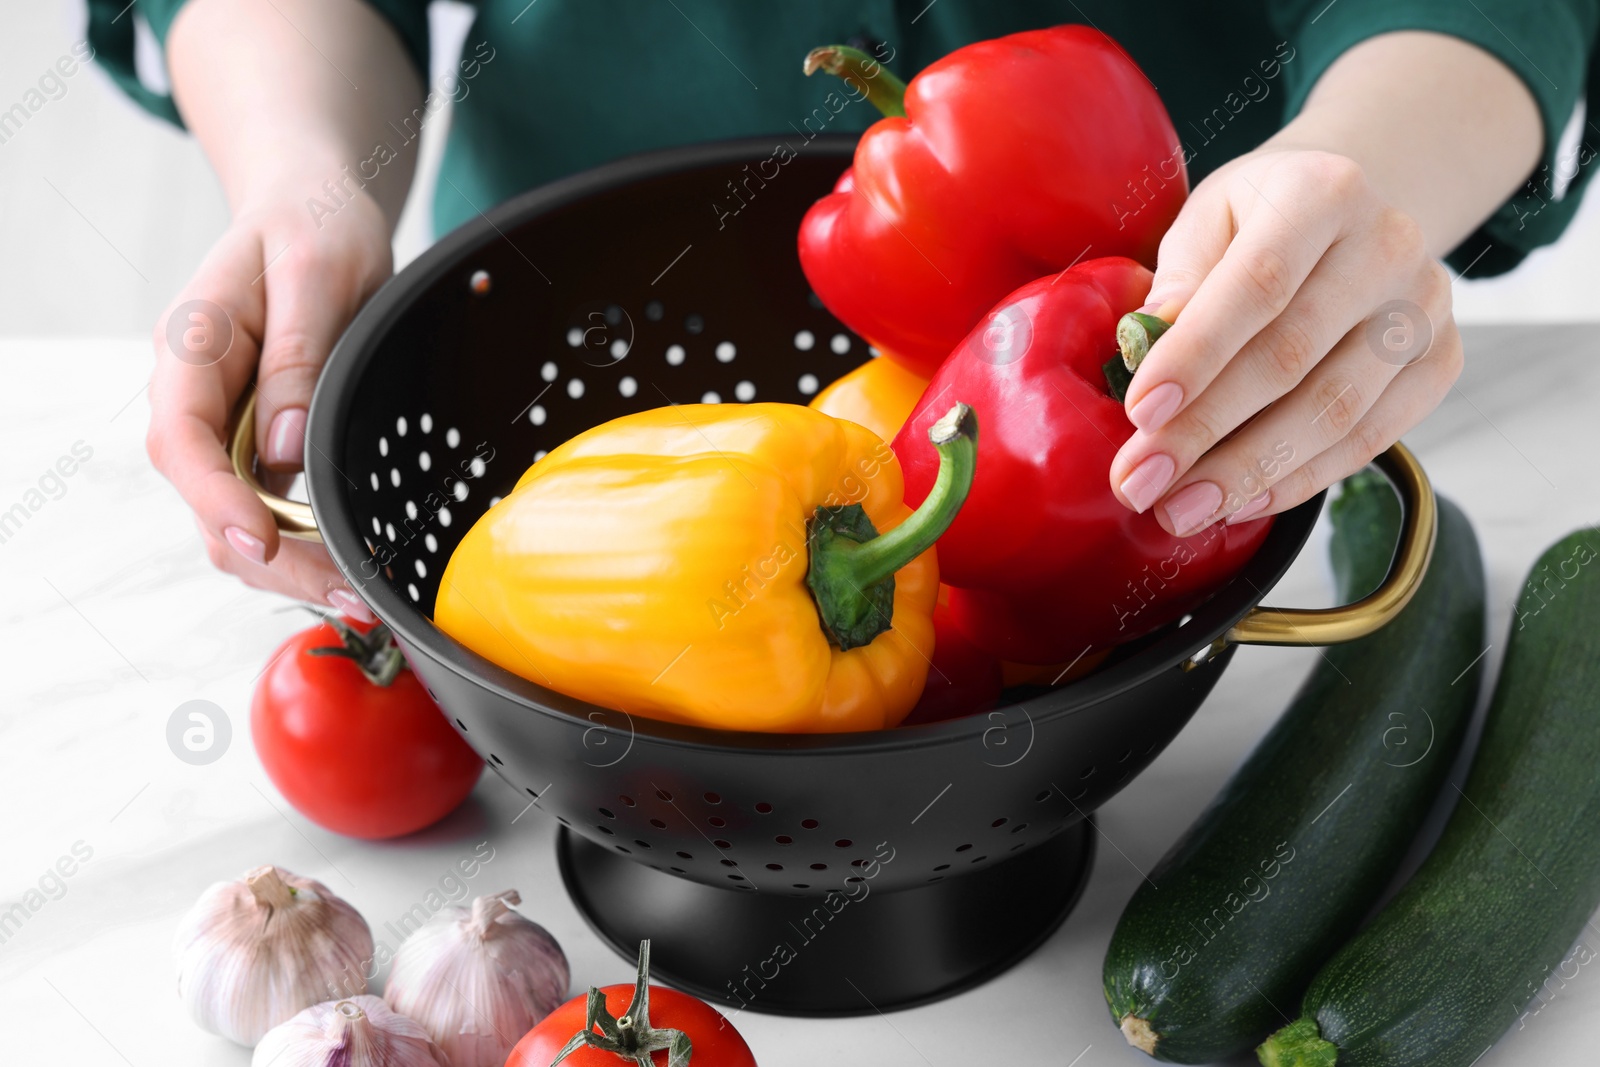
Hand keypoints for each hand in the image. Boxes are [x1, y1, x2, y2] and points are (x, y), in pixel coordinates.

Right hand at [147, 180, 392, 612]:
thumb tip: (284, 450)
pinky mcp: (259, 438)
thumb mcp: (318, 271)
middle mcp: (197, 395)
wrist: (314, 204)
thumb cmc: (314, 222)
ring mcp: (225, 422)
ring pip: (234, 517)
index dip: (216, 500)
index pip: (180, 440)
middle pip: (208, 500)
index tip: (262, 540)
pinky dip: (303, 543)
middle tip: (345, 595)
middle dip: (269, 557)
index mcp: (192, 348)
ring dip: (288, 564)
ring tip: (357, 596)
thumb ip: (298, 354)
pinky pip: (266, 504)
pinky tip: (349, 566)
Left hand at [1108, 148, 1460, 535]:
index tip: (1140, 414)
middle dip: (1206, 432)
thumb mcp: (1206, 222)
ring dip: (1248, 473)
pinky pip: (1369, 440)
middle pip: (1292, 358)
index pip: (1257, 284)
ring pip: (1335, 411)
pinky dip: (1299, 480)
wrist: (1345, 216)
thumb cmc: (1257, 222)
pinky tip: (1239, 503)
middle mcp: (1390, 245)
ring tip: (1179, 511)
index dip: (1196, 355)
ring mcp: (1425, 308)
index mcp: (1325, 193)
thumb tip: (1145, 347)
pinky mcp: (1440, 362)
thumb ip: (1178, 281)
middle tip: (1140, 482)